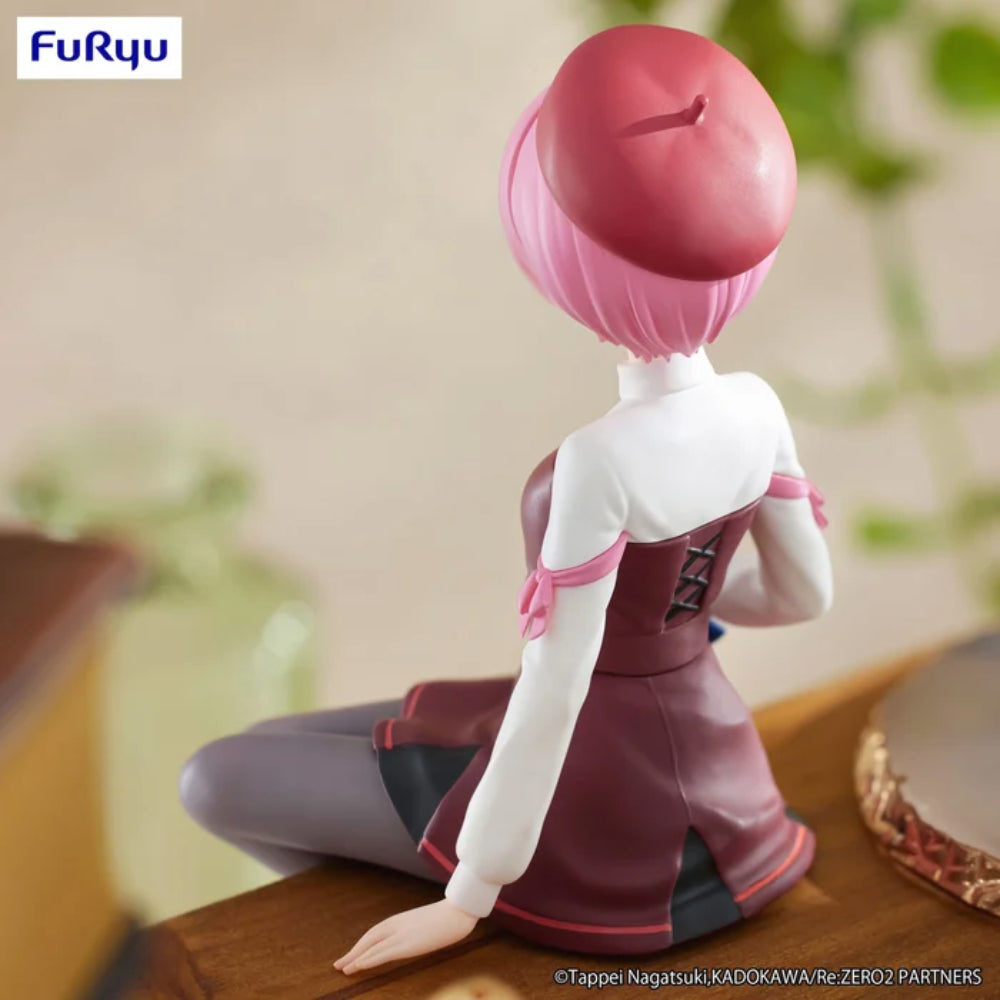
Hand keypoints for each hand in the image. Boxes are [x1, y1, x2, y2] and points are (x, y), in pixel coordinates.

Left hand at [334, 898, 478, 974]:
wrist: (460, 910)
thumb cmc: (448, 917)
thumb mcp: (427, 924)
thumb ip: (415, 930)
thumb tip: (412, 938)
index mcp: (401, 920)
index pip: (375, 933)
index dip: (361, 945)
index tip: (350, 955)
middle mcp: (397, 925)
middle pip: (369, 939)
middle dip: (353, 952)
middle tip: (339, 965)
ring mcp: (402, 934)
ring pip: (373, 946)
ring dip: (356, 957)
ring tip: (343, 967)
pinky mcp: (408, 943)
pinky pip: (384, 952)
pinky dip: (369, 959)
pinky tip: (358, 965)